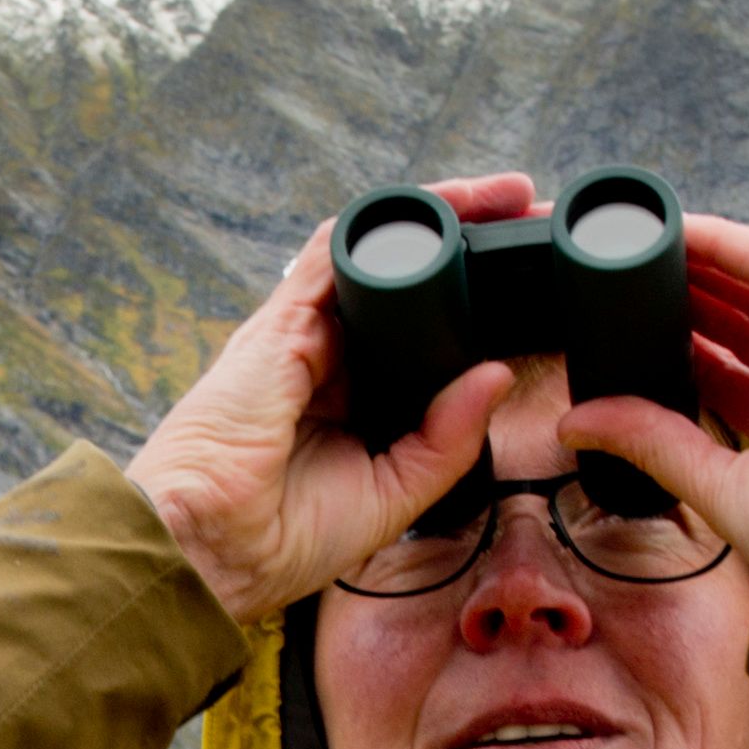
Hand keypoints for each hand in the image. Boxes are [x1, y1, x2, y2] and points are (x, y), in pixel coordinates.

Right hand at [127, 183, 534, 630]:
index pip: (421, 334)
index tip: (534, 292)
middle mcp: (328, 355)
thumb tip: (499, 376)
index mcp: (351, 399)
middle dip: (472, 246)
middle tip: (537, 227)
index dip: (475, 306)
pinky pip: (340, 247)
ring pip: (379, 252)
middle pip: (407, 282)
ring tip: (510, 198)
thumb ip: (446, 441)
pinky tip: (450, 202)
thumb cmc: (281, 538)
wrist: (211, 550)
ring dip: (444, 216)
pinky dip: (394, 220)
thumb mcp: (392, 493)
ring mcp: (303, 332)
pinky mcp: (285, 320)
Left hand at [551, 215, 748, 574]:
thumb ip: (653, 441)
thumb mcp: (719, 482)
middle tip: (624, 272)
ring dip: (703, 261)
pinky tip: (683, 232)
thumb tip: (576, 422)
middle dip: (688, 293)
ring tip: (643, 243)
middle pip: (747, 320)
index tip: (628, 324)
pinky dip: (731, 246)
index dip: (682, 341)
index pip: (733, 370)